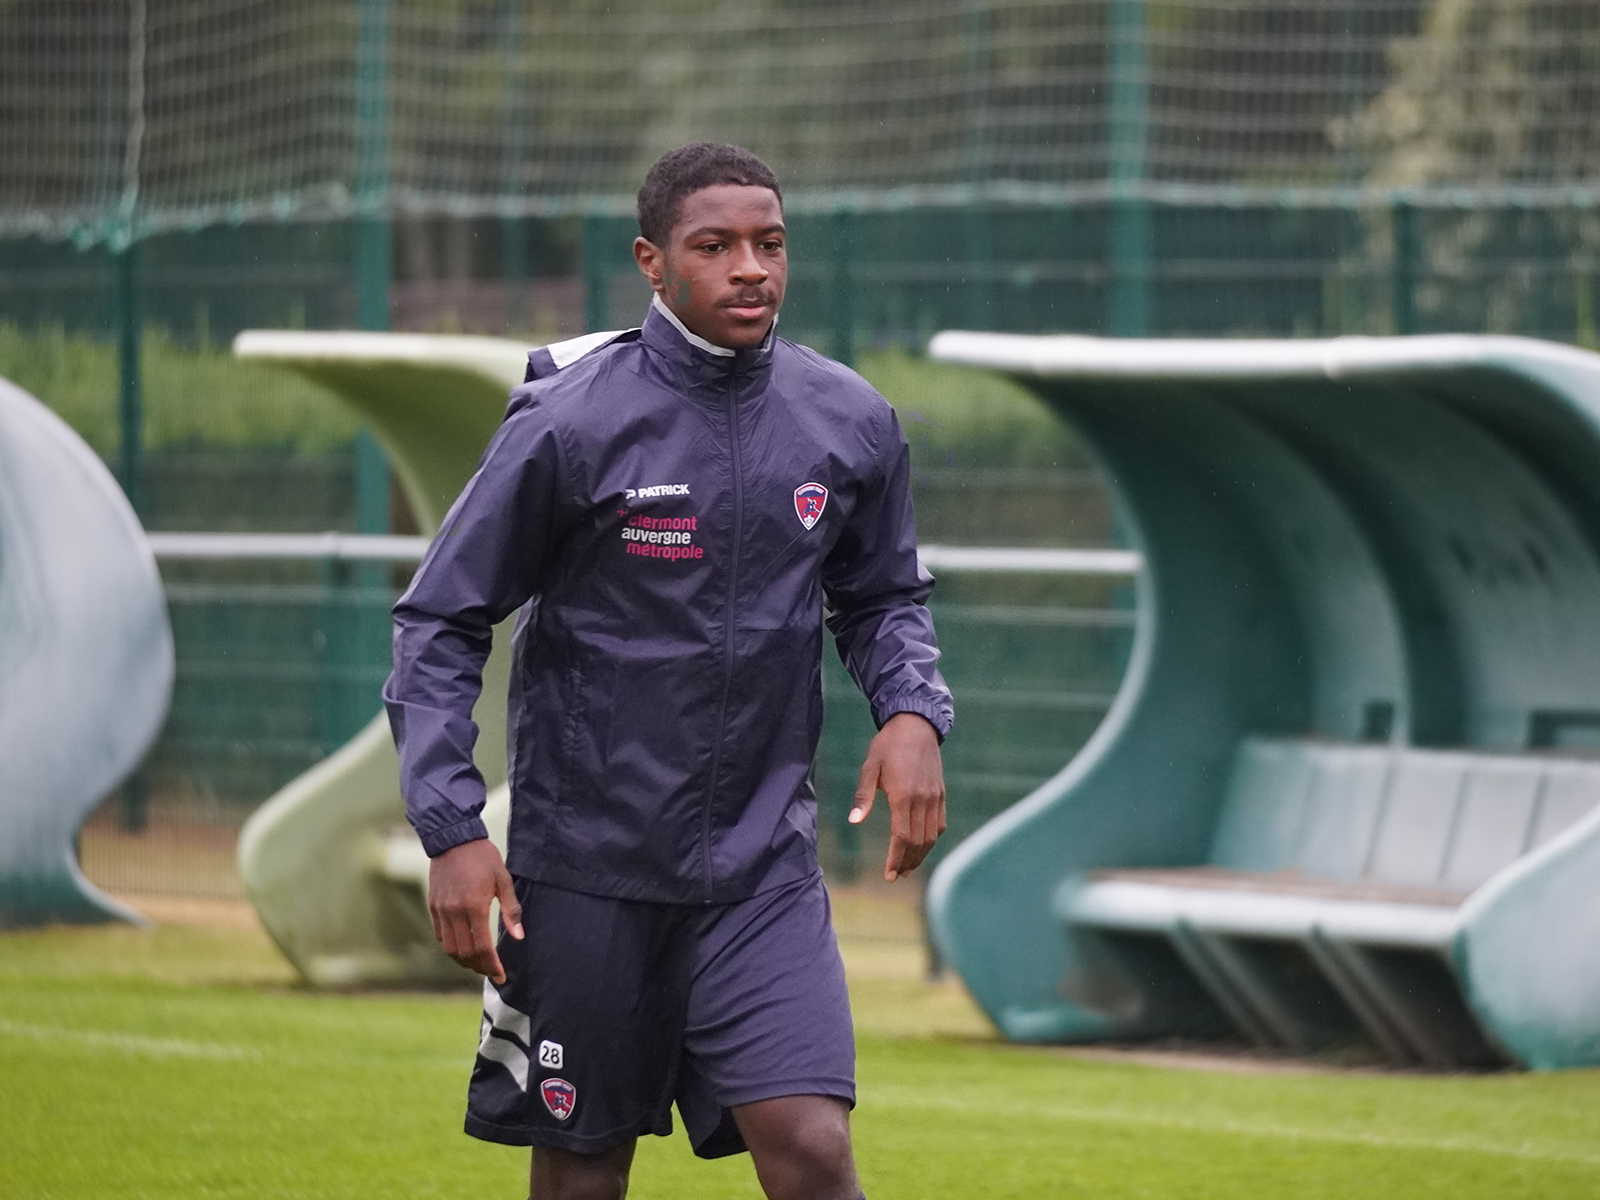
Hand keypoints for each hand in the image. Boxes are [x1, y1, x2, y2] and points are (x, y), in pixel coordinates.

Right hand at [427, 838, 523, 983]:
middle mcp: (454, 912)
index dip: (492, 966)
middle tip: (492, 972)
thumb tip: (518, 936)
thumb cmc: (483, 857)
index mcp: (474, 906)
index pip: (482, 947)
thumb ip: (511, 910)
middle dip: (479, 967)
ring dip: (464, 961)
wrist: (453, 838)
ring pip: (450, 948)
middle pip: (465, 953)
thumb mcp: (504, 880)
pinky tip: (464, 948)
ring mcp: (441, 910)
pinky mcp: (432, 906)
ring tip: (479, 964)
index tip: (501, 976)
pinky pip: (440, 936)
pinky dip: (452, 947)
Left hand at [849, 712, 945, 881]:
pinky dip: (932, 839)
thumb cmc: (888, 745)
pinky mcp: (941, 793)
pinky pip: (940, 823)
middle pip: (919, 842)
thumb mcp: (869, 767)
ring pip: (932, 836)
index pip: (902, 837)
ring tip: (907, 866)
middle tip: (895, 875)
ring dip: (920, 855)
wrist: (916, 725)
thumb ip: (863, 796)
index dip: (896, 858)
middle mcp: (923, 799)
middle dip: (907, 862)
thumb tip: (854, 821)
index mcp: (903, 795)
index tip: (888, 874)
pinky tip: (922, 846)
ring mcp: (935, 797)